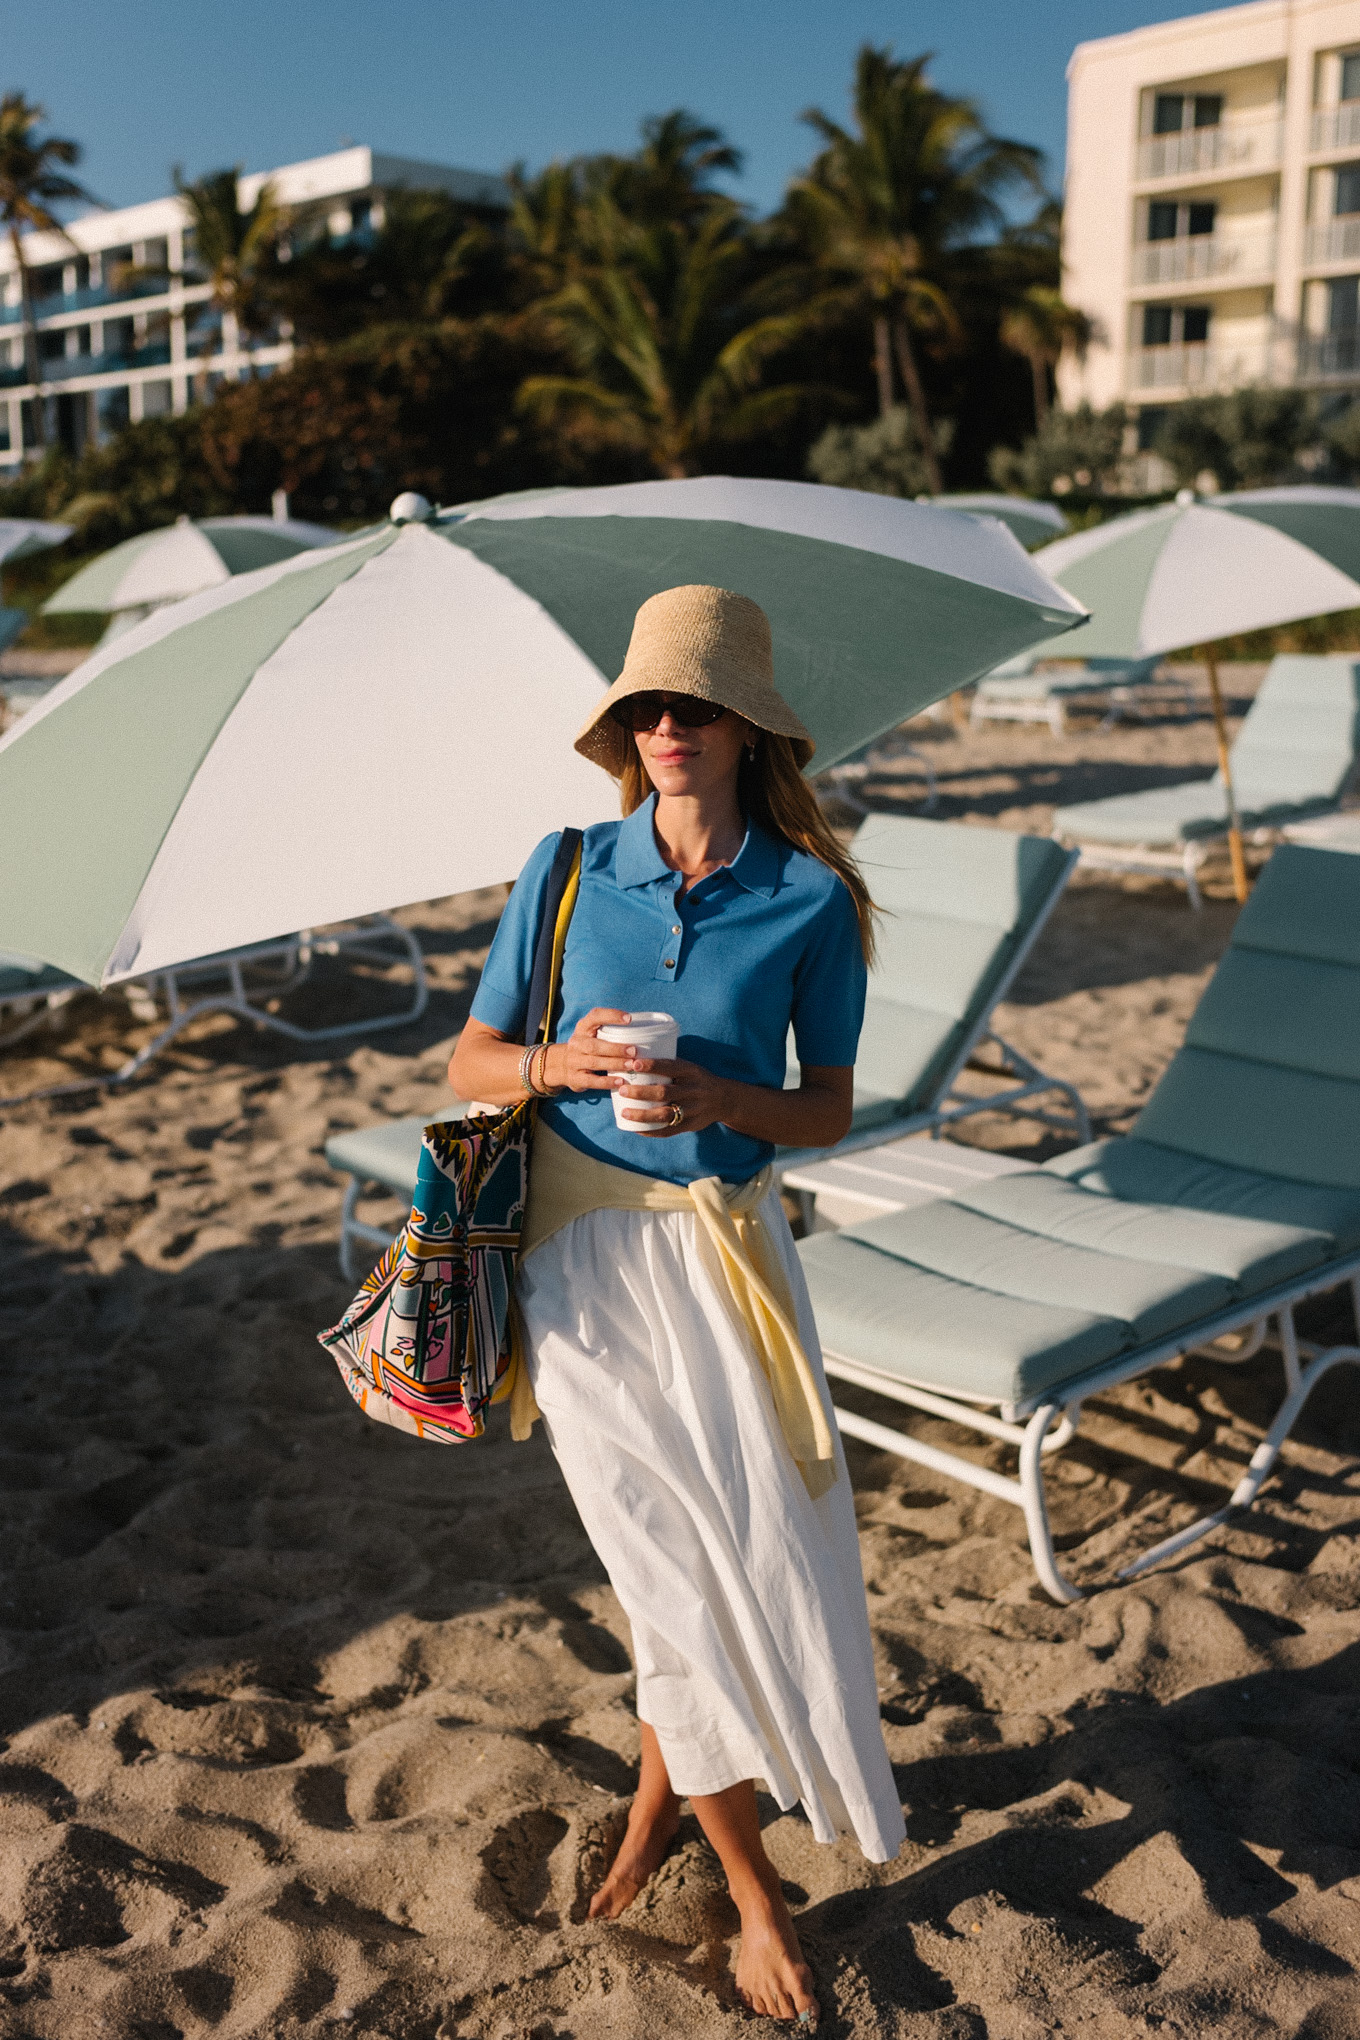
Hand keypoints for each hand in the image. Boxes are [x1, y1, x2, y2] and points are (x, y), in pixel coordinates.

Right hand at [545, 1009, 636, 1094]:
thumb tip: (642, 1031)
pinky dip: (607, 1082)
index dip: (611, 1016)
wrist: (561, 1065)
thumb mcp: (591, 1034)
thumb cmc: (586, 1047)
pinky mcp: (575, 1078)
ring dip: (615, 1064)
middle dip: (615, 1048)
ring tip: (631, 1065)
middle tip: (634, 1051)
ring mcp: (574, 1061)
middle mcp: (576, 1043)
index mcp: (583, 1028)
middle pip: (595, 1045)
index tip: (629, 1018)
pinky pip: (592, 1081)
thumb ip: (609, 1031)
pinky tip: (620, 1082)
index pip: (595, 1016)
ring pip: (595, 1062)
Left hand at [615, 1056, 730, 1136]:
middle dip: (641, 1092)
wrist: (724, 1099)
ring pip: (666, 1114)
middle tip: (621, 1090)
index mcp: (692, 1072)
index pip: (671, 1067)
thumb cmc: (697, 1079)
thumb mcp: (689, 1068)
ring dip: (643, 1115)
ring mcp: (693, 1110)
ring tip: (625, 1112)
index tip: (634, 1064)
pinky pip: (669, 1130)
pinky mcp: (691, 1125)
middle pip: (665, 1093)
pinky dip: (651, 1131)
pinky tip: (636, 1129)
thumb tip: (634, 1057)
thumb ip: (668, 1065)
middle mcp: (694, 1091)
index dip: (652, 1066)